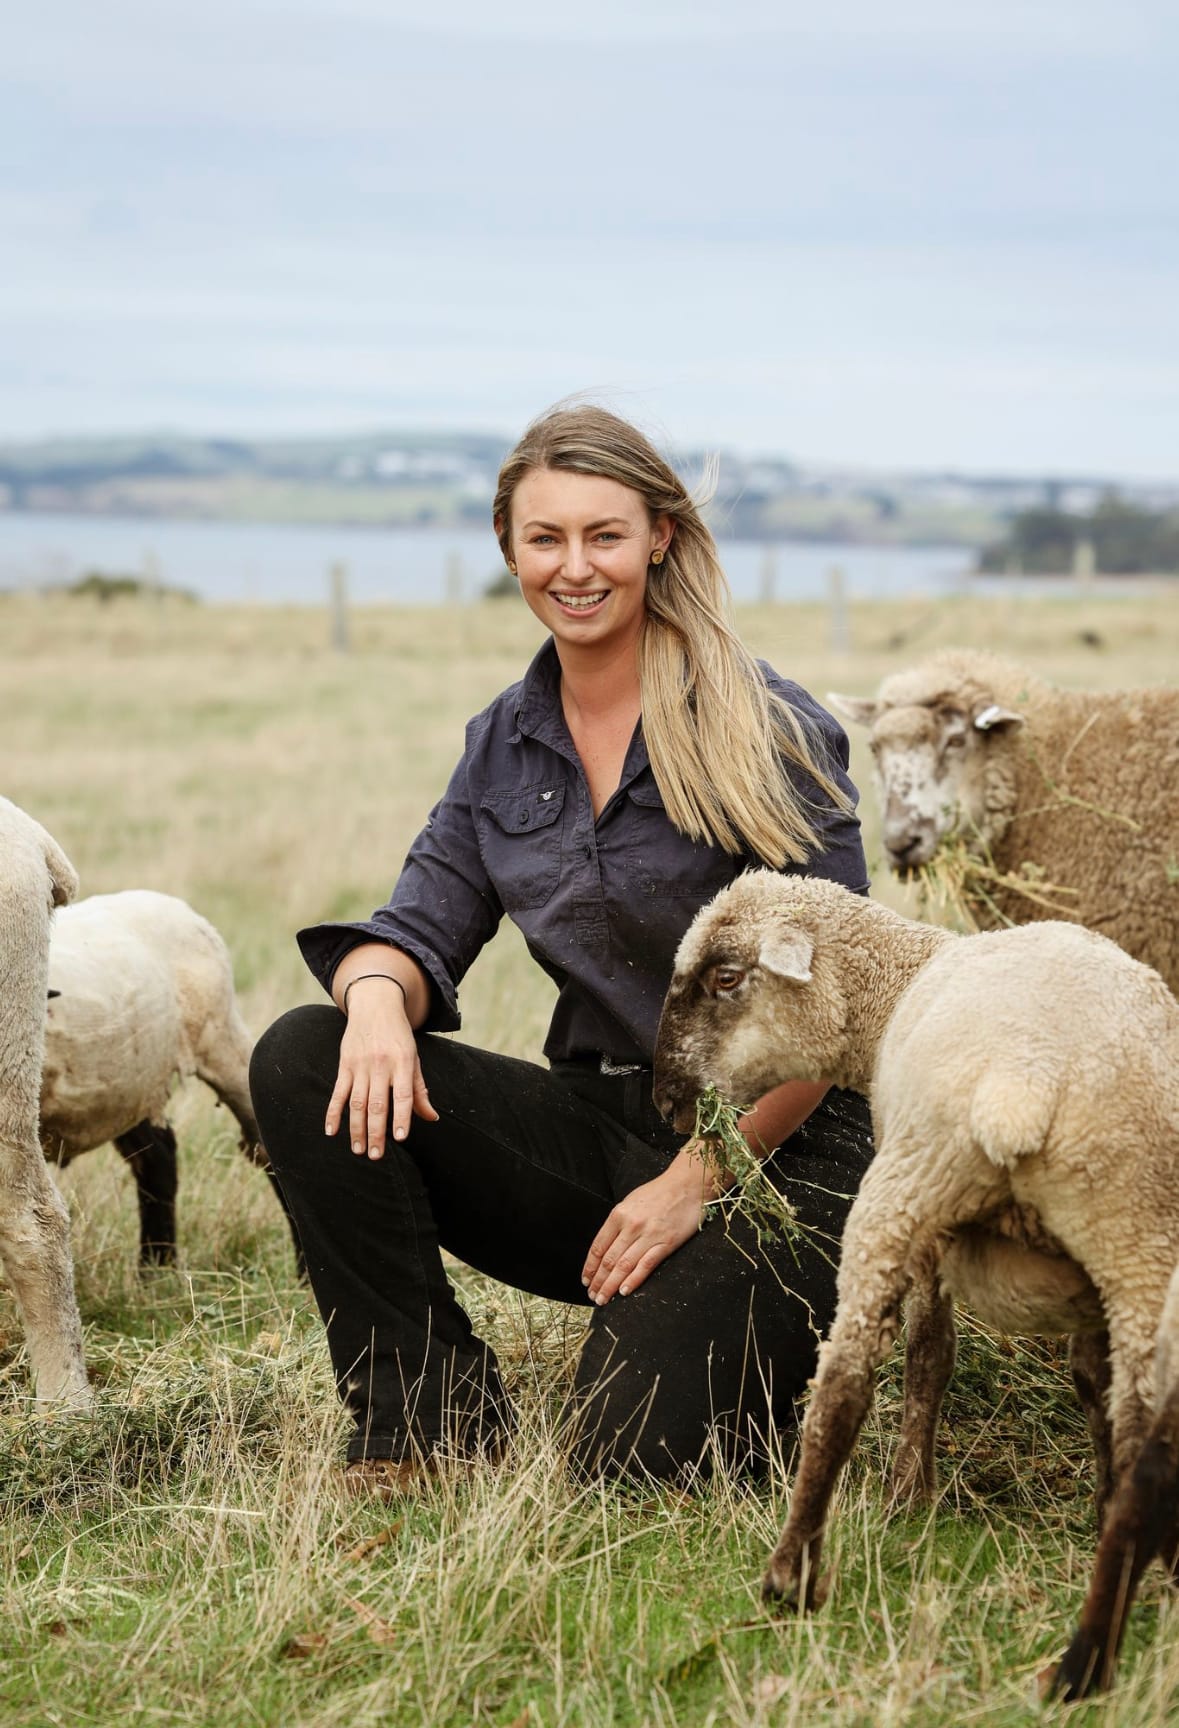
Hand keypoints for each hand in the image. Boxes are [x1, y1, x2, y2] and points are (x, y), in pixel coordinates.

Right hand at [324, 987, 437, 1156]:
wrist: (375, 1004)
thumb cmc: (399, 1036)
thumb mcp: (414, 1058)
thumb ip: (419, 1090)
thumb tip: (431, 1117)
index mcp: (403, 1063)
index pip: (402, 1095)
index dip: (402, 1117)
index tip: (400, 1138)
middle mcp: (380, 1065)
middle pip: (377, 1104)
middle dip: (376, 1132)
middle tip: (375, 1156)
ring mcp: (360, 1065)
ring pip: (357, 1103)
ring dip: (356, 1129)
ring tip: (358, 1150)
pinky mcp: (344, 1065)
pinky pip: (338, 1093)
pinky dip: (333, 1113)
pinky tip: (331, 1131)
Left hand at [582, 1154, 709, 1304]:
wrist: (688, 1184)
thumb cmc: (659, 1192)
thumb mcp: (631, 1201)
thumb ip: (618, 1222)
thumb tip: (607, 1245)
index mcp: (619, 1214)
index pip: (599, 1247)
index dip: (590, 1267)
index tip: (586, 1280)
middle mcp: (631, 1226)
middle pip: (609, 1260)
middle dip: (598, 1281)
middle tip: (593, 1295)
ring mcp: (649, 1235)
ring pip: (624, 1266)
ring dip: (611, 1285)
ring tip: (603, 1299)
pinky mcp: (666, 1243)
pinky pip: (646, 1265)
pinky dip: (633, 1280)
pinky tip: (624, 1291)